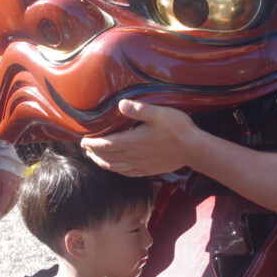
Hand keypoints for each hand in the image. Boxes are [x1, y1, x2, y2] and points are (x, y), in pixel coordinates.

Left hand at [0, 168, 20, 217]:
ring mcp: (19, 187)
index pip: (5, 202)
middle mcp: (15, 190)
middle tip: (1, 214)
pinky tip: (11, 202)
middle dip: (6, 210)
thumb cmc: (3, 167)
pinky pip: (18, 196)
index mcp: (9, 189)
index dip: (1, 209)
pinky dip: (14, 201)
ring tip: (6, 210)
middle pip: (11, 203)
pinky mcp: (21, 184)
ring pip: (15, 200)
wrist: (14, 159)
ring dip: (10, 206)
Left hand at [81, 100, 196, 175]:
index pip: (105, 144)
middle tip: (85, 147)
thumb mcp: (159, 113)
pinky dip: (116, 170)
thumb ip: (139, 109)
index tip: (83, 140)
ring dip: (101, 162)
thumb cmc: (177, 129)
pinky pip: (127, 172)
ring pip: (114, 167)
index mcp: (132, 141)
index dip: (91, 143)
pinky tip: (115, 168)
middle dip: (93, 152)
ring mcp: (140, 165)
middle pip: (106, 157)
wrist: (193, 149)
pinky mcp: (148, 170)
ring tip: (94, 157)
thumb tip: (121, 104)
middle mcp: (133, 155)